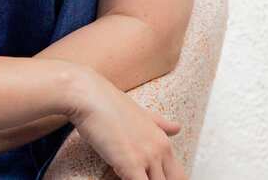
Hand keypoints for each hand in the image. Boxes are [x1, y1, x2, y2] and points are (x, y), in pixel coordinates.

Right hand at [65, 68, 186, 179]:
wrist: (89, 96)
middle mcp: (160, 150)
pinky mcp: (131, 165)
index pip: (178, 175)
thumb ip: (159, 123)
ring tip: (129, 176)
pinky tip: (120, 179)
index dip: (167, 179)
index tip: (154, 177)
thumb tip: (177, 128)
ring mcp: (147, 158)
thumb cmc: (107, 102)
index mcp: (163, 141)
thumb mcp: (140, 112)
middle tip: (141, 176)